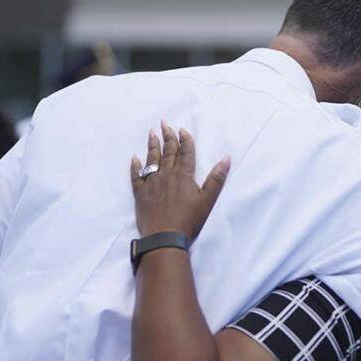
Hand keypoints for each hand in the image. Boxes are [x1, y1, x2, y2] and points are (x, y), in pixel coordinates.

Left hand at [130, 121, 229, 239]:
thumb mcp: (207, 200)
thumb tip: (226, 158)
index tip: (182, 129)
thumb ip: (216, 179)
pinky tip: (134, 159)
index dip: (184, 140)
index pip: (185, 152)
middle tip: (164, 123)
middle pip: (168, 152)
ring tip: (152, 133)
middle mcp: (167, 174)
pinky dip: (135, 167)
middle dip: (167, 137)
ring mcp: (152, 183)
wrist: (164, 236)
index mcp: (184, 175)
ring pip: (152, 159)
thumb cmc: (188, 220)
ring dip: (152, 146)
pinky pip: (136, 176)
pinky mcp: (140, 193)